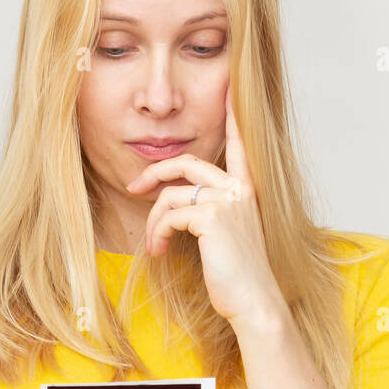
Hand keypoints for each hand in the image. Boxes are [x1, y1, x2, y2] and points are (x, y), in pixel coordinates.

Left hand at [125, 87, 287, 329]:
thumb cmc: (240, 277)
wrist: (255, 302)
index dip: (234, 115)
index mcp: (247, 190)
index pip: (240, 144)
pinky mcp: (212, 217)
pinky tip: (161, 252)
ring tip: (154, 245)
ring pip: (171, 195)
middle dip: (154, 172)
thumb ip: (213, 214)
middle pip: (186, 162)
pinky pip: (170, 215)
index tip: (230, 86)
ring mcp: (227, 201)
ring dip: (153, 222)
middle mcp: (239, 189)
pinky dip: (159, 233)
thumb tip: (179, 208)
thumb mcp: (229, 238)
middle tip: (133, 187)